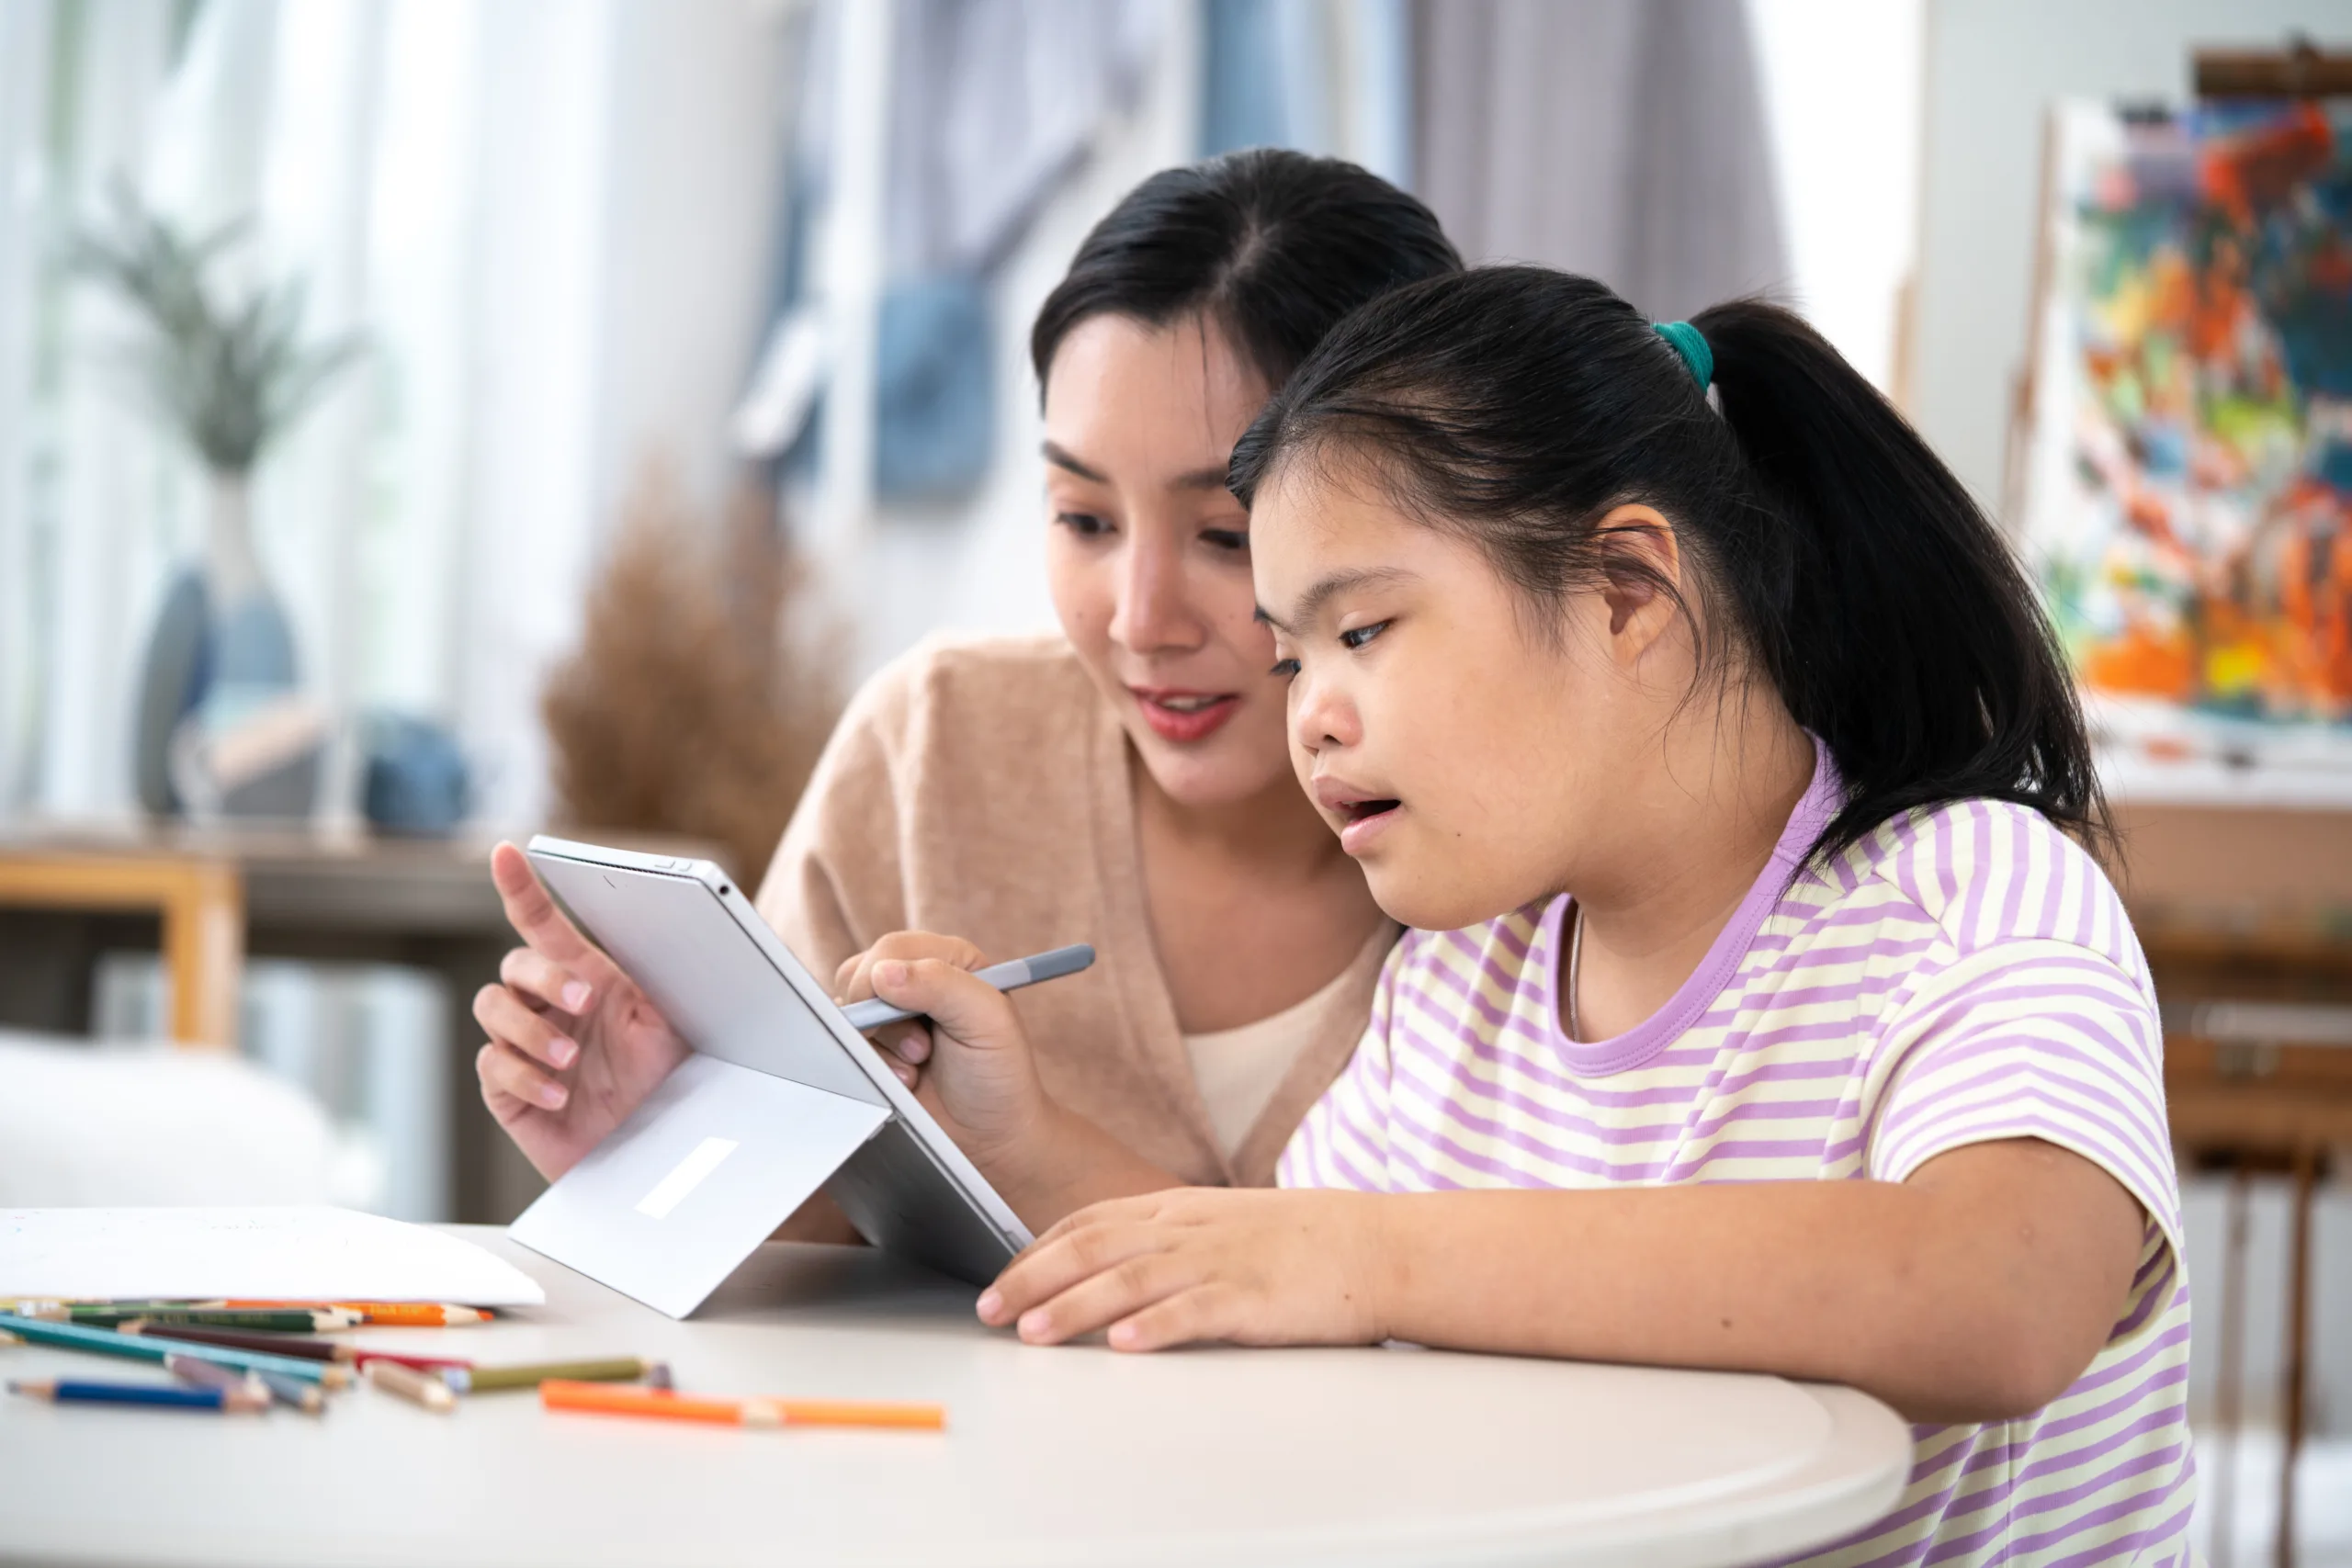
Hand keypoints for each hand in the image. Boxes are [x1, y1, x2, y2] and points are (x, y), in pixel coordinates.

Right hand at [473, 841, 690, 1180]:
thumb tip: (672, 926)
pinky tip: (559, 1093)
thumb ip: (658, 977)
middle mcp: (549, 1006)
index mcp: (588, 978)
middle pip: (514, 965)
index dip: (522, 888)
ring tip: (571, 1061)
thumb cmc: (671, 1083)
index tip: (507, 853)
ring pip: (492, 1007)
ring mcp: (523, 1046)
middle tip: (582, 1001)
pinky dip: (523, 1075)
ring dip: (530, 1030)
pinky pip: (492, 1066)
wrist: (659, 1152)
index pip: (544, 925)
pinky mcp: (507, 1091)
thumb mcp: (674, 1023)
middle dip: (543, 977)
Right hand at [831, 931, 986, 1090]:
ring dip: (879, 1042)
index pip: (893, 948)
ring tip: (918, 1062)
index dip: (882, 977)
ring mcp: (893, 1015)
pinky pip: (846, 1042)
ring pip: (849, 1009)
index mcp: (950, 960)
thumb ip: (941, 985)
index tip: (892, 1013)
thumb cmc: (999, 1074)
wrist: (987, 1133)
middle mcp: (919, 981)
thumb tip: (883, 973)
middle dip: (882, 1016)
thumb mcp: (987, 1020)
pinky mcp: (877, 1047)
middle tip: (920, 1048)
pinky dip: (871, 1062)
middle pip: (862, 974)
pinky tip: (904, 1078)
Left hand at [974, 1188, 1393, 1351]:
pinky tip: (1122, 1344)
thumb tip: (1101, 1265)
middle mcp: (1189, 1230)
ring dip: (1074, 1306)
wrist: (1376, 1245)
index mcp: (1177, 1210)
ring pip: (1131, 1279)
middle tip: (988, 1310)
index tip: (999, 1280)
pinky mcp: (1254, 1298)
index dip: (1036, 1250)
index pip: (1088, 1222)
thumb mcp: (1219, 1223)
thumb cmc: (1298, 1241)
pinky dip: (1155, 1327)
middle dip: (1033, 1278)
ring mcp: (1220, 1261)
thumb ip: (1163, 1239)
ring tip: (1033, 1331)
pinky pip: (1195, 1311)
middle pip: (1094, 1246)